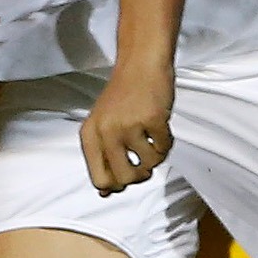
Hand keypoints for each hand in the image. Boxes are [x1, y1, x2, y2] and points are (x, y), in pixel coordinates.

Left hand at [81, 65, 175, 191]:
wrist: (141, 64)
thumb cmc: (123, 96)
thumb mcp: (104, 126)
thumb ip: (103, 159)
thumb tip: (107, 193)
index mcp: (90, 135)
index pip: (99, 179)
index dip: (117, 184)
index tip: (127, 174)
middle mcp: (106, 131)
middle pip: (125, 178)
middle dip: (139, 176)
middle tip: (144, 163)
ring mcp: (129, 125)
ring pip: (149, 165)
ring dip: (156, 156)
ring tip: (152, 138)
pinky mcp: (152, 119)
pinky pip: (165, 148)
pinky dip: (167, 142)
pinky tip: (161, 127)